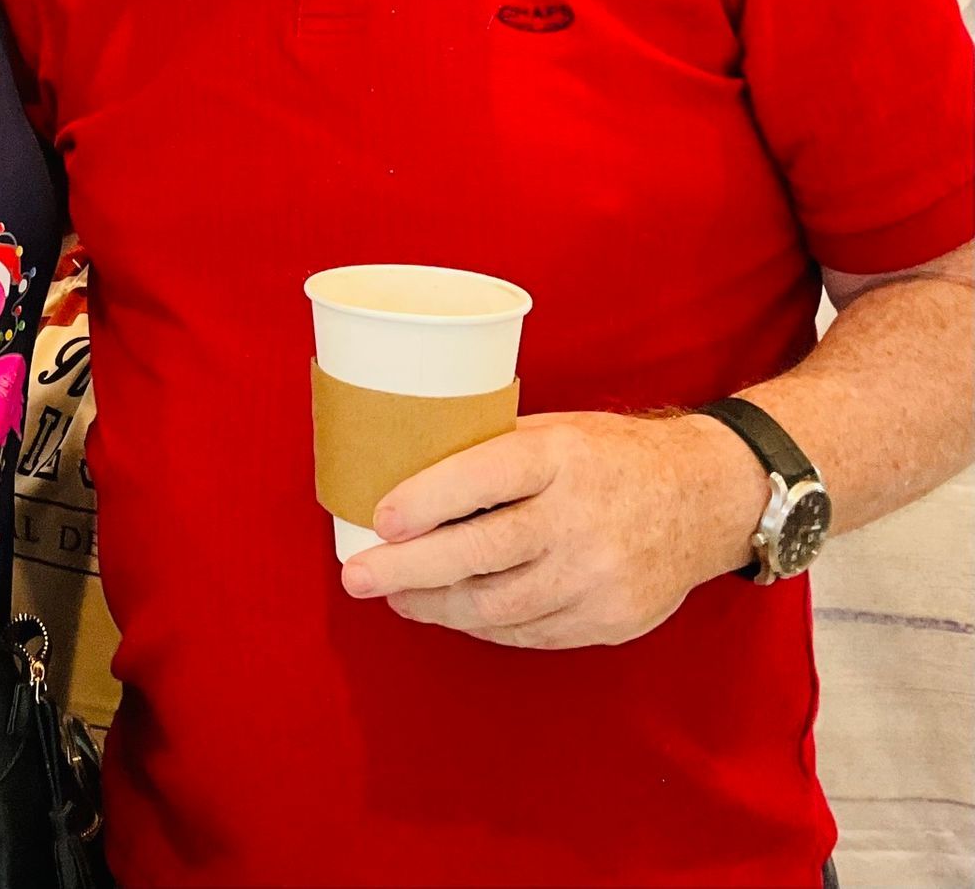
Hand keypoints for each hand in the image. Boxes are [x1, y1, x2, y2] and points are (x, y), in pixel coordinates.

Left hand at [339, 410, 770, 648]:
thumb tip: (404, 472)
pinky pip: (529, 633)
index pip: (482, 477)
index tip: (378, 519)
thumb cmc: (610, 455)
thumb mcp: (555, 431)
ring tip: (397, 596)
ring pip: (498, 606)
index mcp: (561, 457)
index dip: (425, 500)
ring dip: (436, 605)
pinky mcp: (611, 620)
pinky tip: (453, 612)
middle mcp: (580, 518)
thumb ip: (493, 453)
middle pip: (480, 553)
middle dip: (407, 569)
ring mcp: (599, 577)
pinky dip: (483, 625)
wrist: (707, 498)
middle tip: (357, 577)